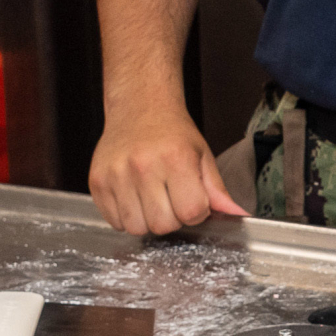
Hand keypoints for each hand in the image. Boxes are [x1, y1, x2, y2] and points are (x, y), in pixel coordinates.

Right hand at [89, 100, 245, 235]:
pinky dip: (126, 217)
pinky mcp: (97, 182)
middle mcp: (143, 166)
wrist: (139, 108)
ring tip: (151, 198)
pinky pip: (113, 221)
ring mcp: (116, 175)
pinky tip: (133, 196)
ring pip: (136, 228)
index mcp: (176, 159)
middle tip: (170, 198)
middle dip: (172, 218)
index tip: (191, 199)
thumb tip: (238, 216)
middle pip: (162, 225)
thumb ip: (217, 191)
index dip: (195, 212)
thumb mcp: (202, 156)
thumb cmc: (172, 133)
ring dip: (147, 220)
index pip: (191, 212)